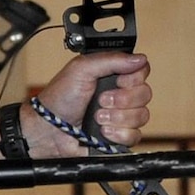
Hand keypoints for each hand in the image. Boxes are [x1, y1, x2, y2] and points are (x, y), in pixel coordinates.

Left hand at [28, 52, 150, 156]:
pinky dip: (118, 134)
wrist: (49, 130)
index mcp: (111, 76)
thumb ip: (111, 60)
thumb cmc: (58, 99)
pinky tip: (102, 131)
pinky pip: (135, 135)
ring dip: (117, 117)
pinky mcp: (120, 136)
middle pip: (145, 94)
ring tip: (97, 117)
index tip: (117, 82)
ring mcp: (120, 116)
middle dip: (121, 99)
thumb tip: (139, 58)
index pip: (141, 71)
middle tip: (100, 101)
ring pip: (142, 115)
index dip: (132, 78)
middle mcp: (119, 95)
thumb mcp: (81, 69)